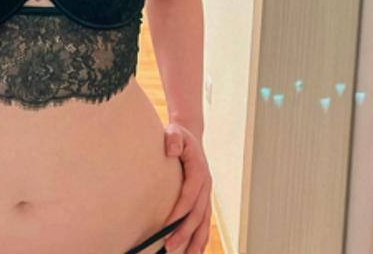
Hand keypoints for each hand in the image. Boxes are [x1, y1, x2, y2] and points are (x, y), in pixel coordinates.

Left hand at [160, 122, 212, 253]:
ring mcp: (206, 194)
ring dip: (196, 240)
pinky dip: (201, 238)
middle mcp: (205, 185)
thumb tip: (171, 149)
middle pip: (197, 214)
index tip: (166, 226)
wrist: (190, 135)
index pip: (189, 196)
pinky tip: (194, 251)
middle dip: (185, 232)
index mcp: (199, 171)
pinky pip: (204, 222)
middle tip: (169, 246)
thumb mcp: (175, 131)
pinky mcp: (203, 200)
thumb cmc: (179, 136)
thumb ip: (173, 138)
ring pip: (204, 222)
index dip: (179, 212)